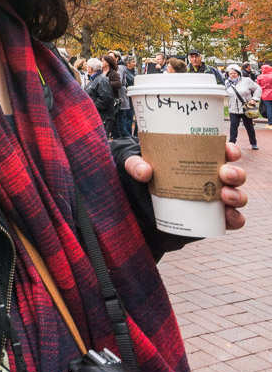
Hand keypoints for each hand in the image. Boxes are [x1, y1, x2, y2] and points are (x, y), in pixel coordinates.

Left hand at [124, 142, 246, 230]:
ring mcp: (213, 199)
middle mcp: (211, 178)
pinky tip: (228, 216)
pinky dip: (235, 219)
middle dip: (236, 174)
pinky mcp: (212, 218)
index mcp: (199, 159)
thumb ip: (134, 163)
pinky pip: (233, 220)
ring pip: (237, 196)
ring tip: (224, 196)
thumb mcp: (134, 164)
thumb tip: (144, 171)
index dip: (231, 151)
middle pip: (234, 174)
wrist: (139, 208)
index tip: (228, 153)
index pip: (223, 152)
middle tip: (224, 174)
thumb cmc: (142, 177)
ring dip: (237, 196)